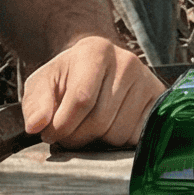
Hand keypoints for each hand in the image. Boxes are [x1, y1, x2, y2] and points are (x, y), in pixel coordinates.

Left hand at [21, 35, 164, 145]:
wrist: (95, 68)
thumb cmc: (67, 78)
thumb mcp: (43, 84)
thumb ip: (35, 103)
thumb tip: (36, 125)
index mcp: (96, 51)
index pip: (81, 99)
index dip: (62, 125)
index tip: (50, 133)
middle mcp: (126, 61)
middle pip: (100, 120)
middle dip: (78, 136)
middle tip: (69, 132)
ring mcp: (146, 80)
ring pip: (119, 133)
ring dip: (99, 141)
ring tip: (90, 127)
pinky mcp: (158, 99)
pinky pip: (138, 137)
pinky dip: (120, 144)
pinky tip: (110, 129)